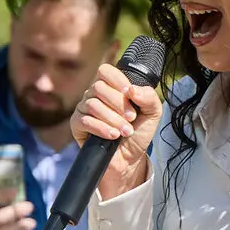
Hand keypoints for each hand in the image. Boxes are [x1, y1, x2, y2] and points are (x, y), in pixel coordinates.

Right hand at [71, 62, 162, 198]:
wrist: (129, 158)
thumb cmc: (138, 133)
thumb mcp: (152, 114)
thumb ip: (149, 97)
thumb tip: (132, 90)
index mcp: (111, 87)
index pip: (105, 71)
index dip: (117, 80)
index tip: (130, 94)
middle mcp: (94, 94)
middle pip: (99, 87)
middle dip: (119, 104)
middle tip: (132, 119)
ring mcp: (83, 108)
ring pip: (93, 104)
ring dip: (113, 119)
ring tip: (126, 132)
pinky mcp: (77, 124)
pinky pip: (85, 120)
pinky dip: (102, 128)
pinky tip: (113, 136)